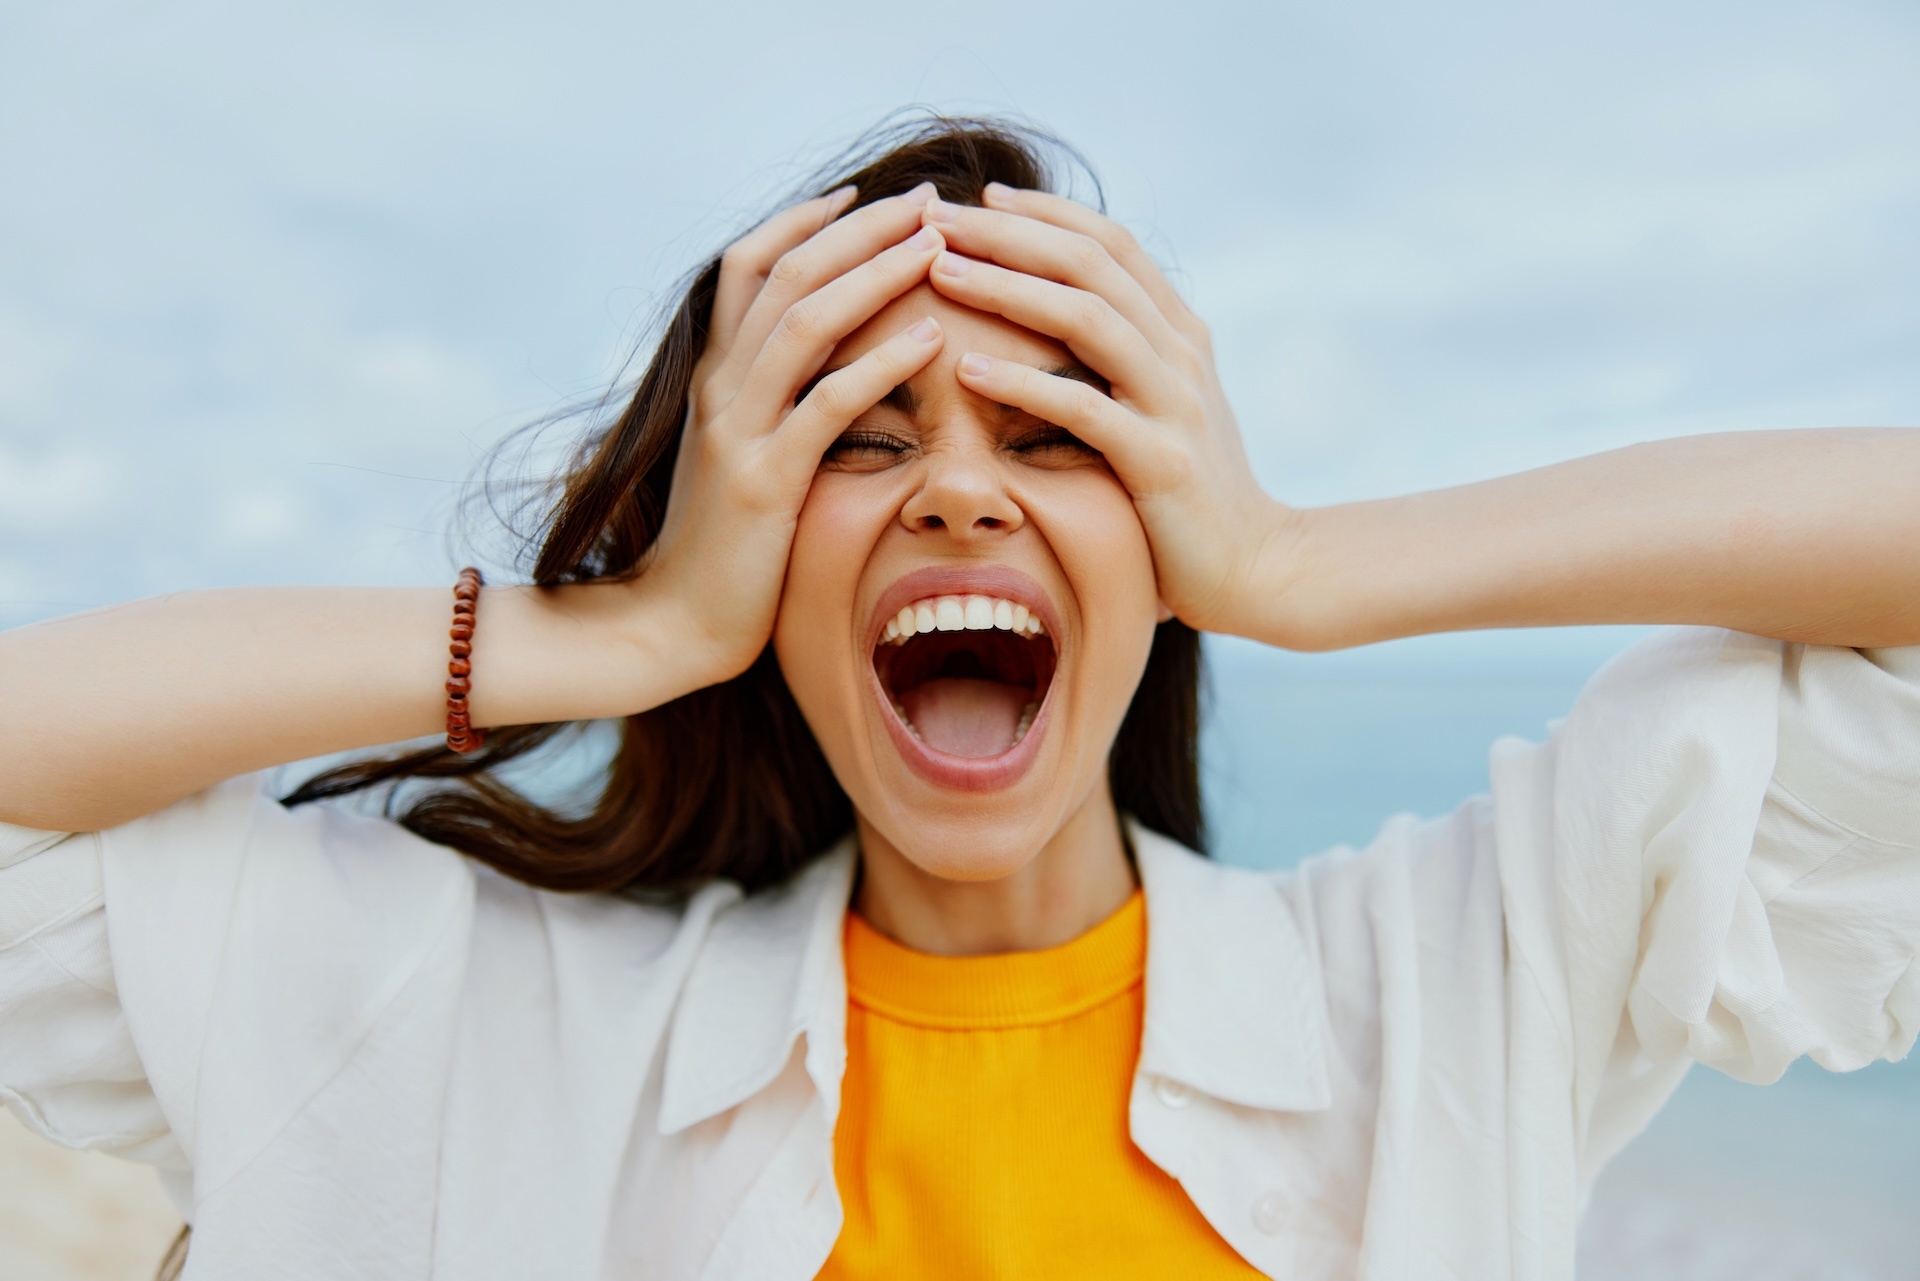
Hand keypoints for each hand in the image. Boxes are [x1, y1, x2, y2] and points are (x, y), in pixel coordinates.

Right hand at [641, 184, 949, 682]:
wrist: (669, 626)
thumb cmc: (719, 551)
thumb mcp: (738, 460)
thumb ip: (768, 408)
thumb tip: (820, 374)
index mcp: (714, 378)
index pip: (751, 265)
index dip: (805, 221)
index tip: (865, 193)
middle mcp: (720, 389)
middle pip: (787, 272)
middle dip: (861, 227)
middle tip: (927, 200)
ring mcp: (738, 431)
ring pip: (805, 320)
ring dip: (877, 272)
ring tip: (937, 244)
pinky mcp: (763, 483)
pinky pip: (828, 405)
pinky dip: (882, 363)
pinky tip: (932, 338)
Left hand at [919, 187, 1291, 639]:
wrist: (1259, 567)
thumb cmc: (1194, 495)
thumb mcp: (1167, 409)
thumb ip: (1128, 362)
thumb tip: (1062, 321)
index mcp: (1181, 333)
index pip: (1109, 244)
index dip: (1044, 213)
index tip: (979, 198)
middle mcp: (1181, 353)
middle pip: (1089, 264)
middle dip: (1007, 233)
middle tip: (935, 217)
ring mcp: (1174, 404)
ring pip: (1086, 317)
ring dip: (1006, 287)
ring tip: (940, 271)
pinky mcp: (1160, 463)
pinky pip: (1083, 409)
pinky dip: (1023, 383)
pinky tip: (967, 368)